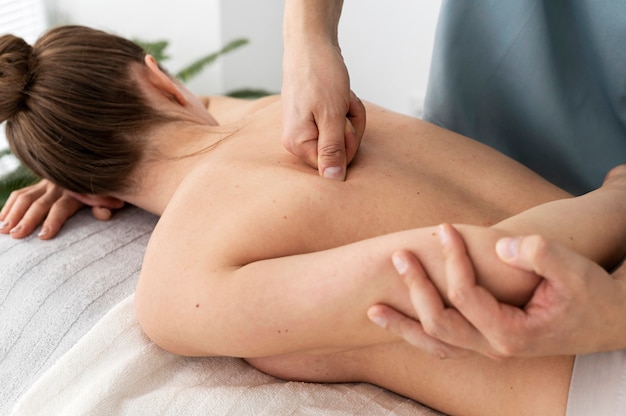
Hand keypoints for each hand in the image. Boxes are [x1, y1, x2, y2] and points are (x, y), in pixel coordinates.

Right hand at [0, 179, 123, 238]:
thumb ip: (106, 207)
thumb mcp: (112, 199)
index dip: (52, 222)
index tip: (43, 237)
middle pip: (39, 204)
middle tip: (16, 236)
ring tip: (4, 230)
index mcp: (77, 192)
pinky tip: (1, 220)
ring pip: (25, 197)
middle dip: (27, 220)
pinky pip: (20, 194)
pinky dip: (9, 206)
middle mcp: (59, 186)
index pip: (62, 207)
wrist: (99, 172)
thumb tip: (102, 213)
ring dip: (12, 213)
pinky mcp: (39, 185)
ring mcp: (47, 184)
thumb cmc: (107, 193)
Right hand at [281, 39, 365, 179]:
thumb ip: (332, 150)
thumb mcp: (331, 115)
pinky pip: (340, 124)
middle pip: (340, 152)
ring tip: (341, 97)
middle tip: (343, 105)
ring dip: (350, 115)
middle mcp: (298, 141)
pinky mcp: (314, 119)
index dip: (347, 144)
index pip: (333, 165)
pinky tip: (341, 95)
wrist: (311, 44)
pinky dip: (346, 109)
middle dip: (350, 127)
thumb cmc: (319, 74)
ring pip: (344, 136)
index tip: (342, 121)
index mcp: (297, 144)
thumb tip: (333, 180)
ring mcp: (306, 130)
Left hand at [368, 224, 625, 358]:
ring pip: (436, 342)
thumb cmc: (591, 294)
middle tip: (398, 255)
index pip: (467, 295)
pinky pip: (444, 343)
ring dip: (404, 324)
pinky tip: (397, 320)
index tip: (444, 227)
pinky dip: (417, 333)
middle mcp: (495, 346)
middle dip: (416, 288)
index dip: (452, 259)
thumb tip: (501, 244)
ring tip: (371, 308)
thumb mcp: (575, 272)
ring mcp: (487, 348)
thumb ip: (543, 256)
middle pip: (440, 323)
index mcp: (513, 332)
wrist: (607, 321)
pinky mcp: (485, 341)